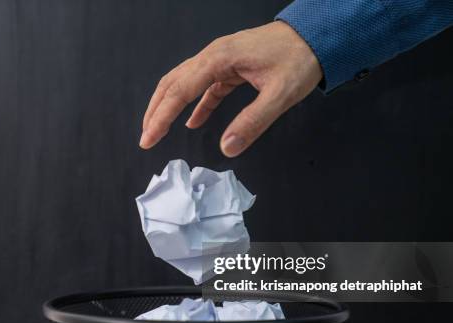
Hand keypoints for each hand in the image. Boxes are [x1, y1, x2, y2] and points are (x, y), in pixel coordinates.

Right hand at [139, 21, 322, 156]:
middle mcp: (214, 56)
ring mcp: (220, 60)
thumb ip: (253, 121)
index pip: (180, 91)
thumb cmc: (300, 58)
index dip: (161, 117)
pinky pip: (204, 86)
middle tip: (146, 138)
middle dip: (156, 112)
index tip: (148, 139)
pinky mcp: (230, 66)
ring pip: (184, 82)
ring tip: (159, 129)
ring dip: (169, 106)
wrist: (316, 35)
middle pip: (173, 83)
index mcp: (219, 59)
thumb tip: (227, 148)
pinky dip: (194, 104)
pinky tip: (192, 122)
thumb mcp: (280, 94)